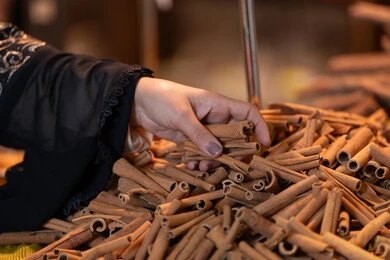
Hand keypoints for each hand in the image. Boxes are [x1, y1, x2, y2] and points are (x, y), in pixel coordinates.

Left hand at [133, 77, 270, 169]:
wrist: (139, 102)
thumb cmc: (163, 98)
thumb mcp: (181, 115)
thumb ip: (199, 134)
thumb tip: (218, 153)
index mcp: (218, 105)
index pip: (247, 113)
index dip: (259, 127)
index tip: (264, 144)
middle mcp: (215, 118)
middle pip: (235, 137)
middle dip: (233, 153)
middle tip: (227, 165)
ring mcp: (203, 130)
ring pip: (218, 149)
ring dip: (213, 160)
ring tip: (201, 167)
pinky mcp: (191, 139)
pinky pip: (202, 153)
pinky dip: (200, 161)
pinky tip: (191, 166)